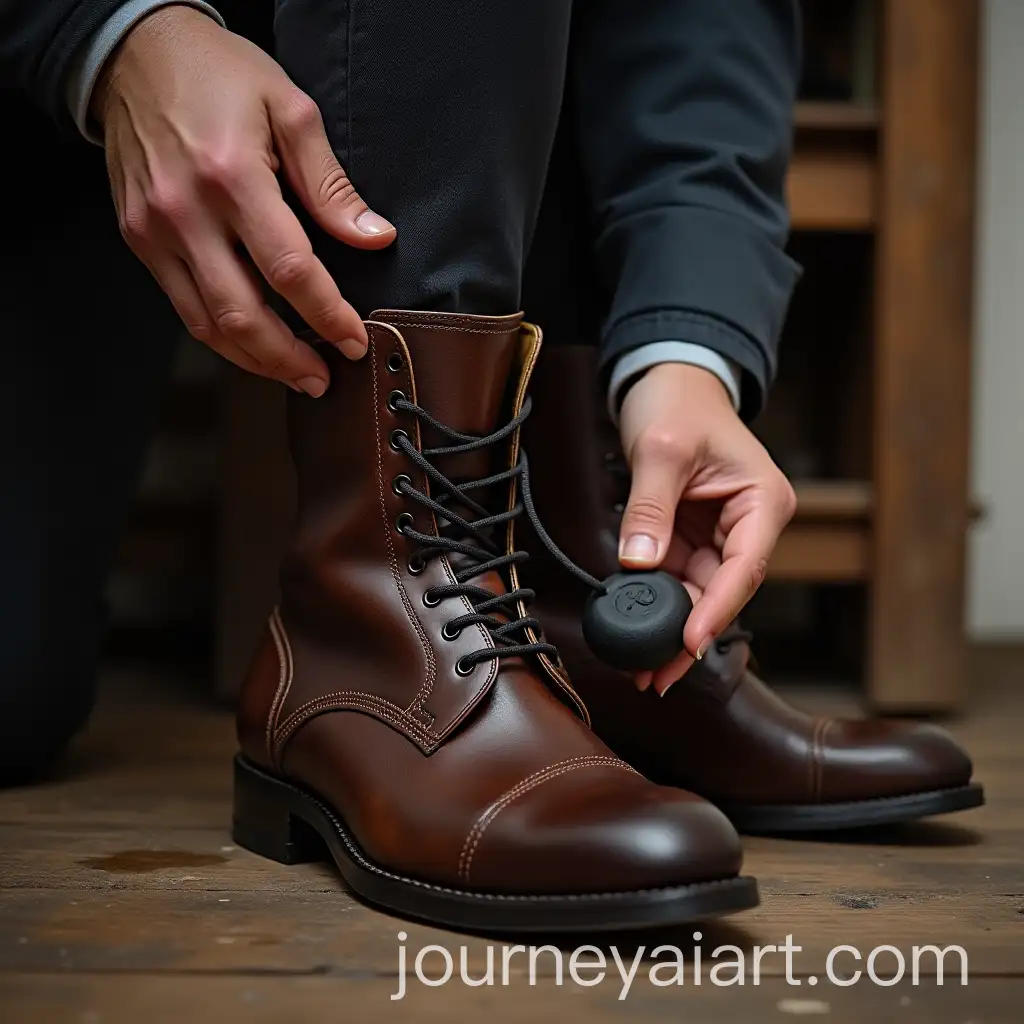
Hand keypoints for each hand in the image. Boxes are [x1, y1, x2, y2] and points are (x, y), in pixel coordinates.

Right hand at [93, 6, 395, 395]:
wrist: (134, 52)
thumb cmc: (218, 75)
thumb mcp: (290, 110)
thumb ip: (331, 185)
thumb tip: (374, 239)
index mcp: (232, 177)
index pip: (290, 270)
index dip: (328, 315)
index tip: (354, 340)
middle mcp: (186, 212)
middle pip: (244, 314)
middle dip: (289, 359)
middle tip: (323, 379)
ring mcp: (156, 231)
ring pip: (208, 324)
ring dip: (255, 360)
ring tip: (294, 375)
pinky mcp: (140, 240)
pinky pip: (183, 307)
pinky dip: (221, 336)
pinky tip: (253, 346)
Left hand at [618, 362, 795, 693]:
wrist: (668, 380)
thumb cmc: (679, 402)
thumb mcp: (662, 452)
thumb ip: (651, 510)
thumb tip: (639, 565)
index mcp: (763, 502)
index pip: (745, 568)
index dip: (717, 609)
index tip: (690, 641)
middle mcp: (749, 525)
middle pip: (723, 591)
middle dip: (688, 633)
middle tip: (657, 674)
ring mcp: (721, 535)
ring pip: (699, 593)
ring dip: (671, 628)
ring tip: (643, 668)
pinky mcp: (693, 538)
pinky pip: (677, 578)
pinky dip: (657, 604)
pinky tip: (638, 631)